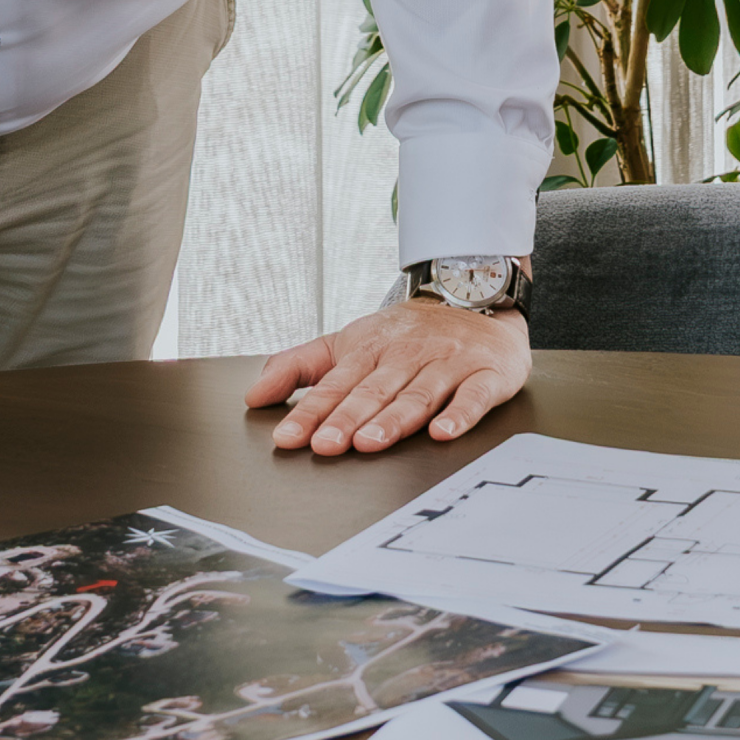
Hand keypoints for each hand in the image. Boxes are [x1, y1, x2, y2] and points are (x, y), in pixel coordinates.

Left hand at [245, 301, 529, 454]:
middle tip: (327, 444)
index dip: (312, 411)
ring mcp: (447, 363)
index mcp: (371, 348)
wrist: (475, 295)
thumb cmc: (409, 332)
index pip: (336, 383)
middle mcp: (407, 355)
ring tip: (371, 442)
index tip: (289, 437)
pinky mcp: (485, 374)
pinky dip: (459, 414)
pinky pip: (474, 395)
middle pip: (375, 390)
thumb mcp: (349, 341)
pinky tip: (443, 431)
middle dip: (348, 417)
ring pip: (418, 393)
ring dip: (394, 418)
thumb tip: (255, 395)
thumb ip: (300, 366)